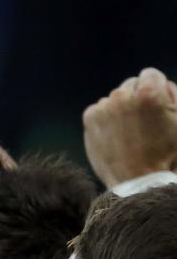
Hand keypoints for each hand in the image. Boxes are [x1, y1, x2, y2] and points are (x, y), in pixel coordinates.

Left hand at [83, 67, 176, 188]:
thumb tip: (161, 83)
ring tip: (132, 134)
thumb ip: (173, 94)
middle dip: (139, 98)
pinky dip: (109, 119)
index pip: (151, 74)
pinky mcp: (90, 118)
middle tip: (147, 124)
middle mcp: (122, 95)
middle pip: (132, 85)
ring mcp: (104, 107)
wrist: (140, 184)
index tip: (161, 108)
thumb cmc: (169, 155)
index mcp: (148, 93)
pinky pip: (102, 109)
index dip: (160, 91)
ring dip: (124, 109)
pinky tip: (118, 137)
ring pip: (116, 98)